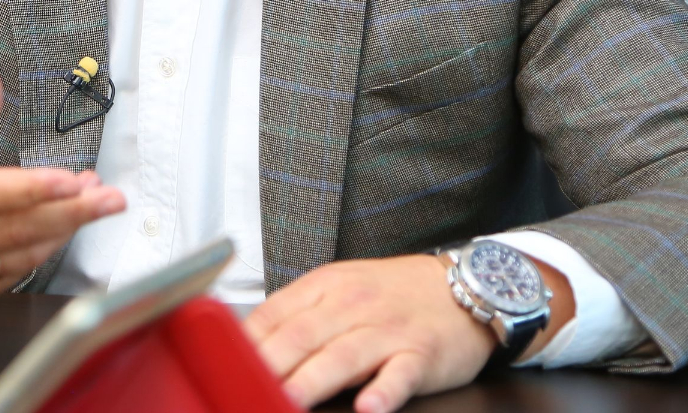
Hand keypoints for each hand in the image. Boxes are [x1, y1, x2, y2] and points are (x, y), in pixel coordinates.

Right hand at [0, 71, 124, 308]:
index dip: (33, 190)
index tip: (73, 180)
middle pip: (13, 229)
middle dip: (70, 212)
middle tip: (110, 196)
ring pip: (18, 255)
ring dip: (63, 228)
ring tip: (95, 201)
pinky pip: (11, 275)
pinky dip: (41, 249)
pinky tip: (61, 225)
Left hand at [245, 253, 573, 411]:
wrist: (466, 286)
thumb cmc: (395, 293)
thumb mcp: (341, 288)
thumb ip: (299, 313)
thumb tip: (248, 344)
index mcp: (326, 286)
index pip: (275, 314)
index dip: (245, 344)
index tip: (221, 368)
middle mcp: (353, 304)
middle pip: (301, 337)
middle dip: (268, 367)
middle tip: (242, 393)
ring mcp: (388, 330)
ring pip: (342, 356)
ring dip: (311, 382)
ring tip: (288, 402)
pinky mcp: (421, 354)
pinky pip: (399, 374)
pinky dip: (383, 391)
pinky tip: (368, 407)